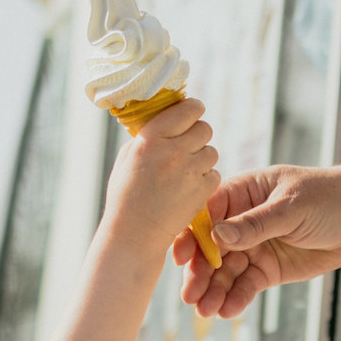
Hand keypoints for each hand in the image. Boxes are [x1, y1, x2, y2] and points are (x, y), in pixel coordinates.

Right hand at [103, 98, 219, 251]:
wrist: (134, 232)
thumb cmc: (126, 194)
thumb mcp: (127, 156)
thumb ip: (148, 135)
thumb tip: (167, 119)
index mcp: (151, 138)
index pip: (188, 109)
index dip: (193, 109)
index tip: (192, 113)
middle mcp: (173, 151)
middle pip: (204, 128)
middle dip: (198, 134)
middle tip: (187, 146)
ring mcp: (190, 171)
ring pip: (211, 151)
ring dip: (202, 158)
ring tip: (185, 171)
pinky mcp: (202, 191)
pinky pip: (215, 174)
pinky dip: (205, 179)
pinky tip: (189, 187)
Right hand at [175, 164, 340, 317]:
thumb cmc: (326, 198)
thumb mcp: (291, 207)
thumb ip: (256, 223)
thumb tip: (217, 235)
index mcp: (241, 193)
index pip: (206, 214)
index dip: (190, 235)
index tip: (181, 257)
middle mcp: (241, 221)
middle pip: (210, 248)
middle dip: (199, 272)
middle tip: (190, 295)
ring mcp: (253, 247)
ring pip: (225, 272)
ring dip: (214, 290)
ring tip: (205, 310)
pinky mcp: (267, 270)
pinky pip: (246, 285)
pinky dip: (236, 298)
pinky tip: (226, 311)